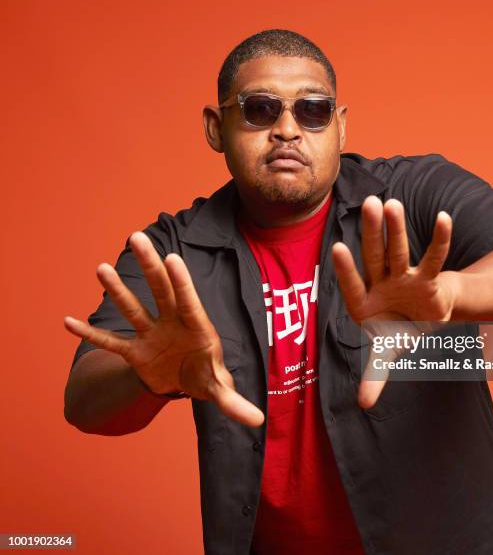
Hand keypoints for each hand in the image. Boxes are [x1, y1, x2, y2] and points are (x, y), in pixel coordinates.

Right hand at [64, 231, 263, 426]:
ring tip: (100, 268)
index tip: (172, 257)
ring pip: (133, 309)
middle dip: (150, 266)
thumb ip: (234, 402)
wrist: (185, 382)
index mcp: (197, 328)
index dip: (181, 282)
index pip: (189, 301)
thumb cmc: (206, 376)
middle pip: (160, 291)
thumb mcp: (219, 389)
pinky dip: (91, 335)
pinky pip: (111, 342)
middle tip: (136, 238)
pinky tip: (68, 322)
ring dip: (117, 291)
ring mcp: (151, 335)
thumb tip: (257, 421)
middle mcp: (172, 324)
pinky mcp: (134, 351)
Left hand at [331, 196, 458, 406]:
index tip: (338, 248)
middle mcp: (382, 284)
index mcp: (365, 302)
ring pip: (400, 251)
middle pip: (375, 257)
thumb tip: (363, 406)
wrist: (420, 319)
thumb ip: (374, 375)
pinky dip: (440, 239)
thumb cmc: (395, 331)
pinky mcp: (428, 277)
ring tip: (391, 203)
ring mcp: (404, 278)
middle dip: (372, 233)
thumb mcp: (385, 352)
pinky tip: (442, 218)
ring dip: (397, 229)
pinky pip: (435, 257)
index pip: (354, 285)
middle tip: (368, 204)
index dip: (347, 270)